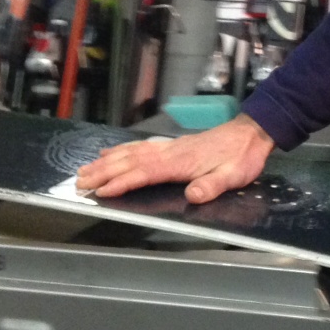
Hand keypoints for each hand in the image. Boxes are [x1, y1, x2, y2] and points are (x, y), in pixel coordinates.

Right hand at [75, 115, 274, 203]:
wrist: (251, 133)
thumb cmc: (241, 157)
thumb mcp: (232, 176)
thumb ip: (212, 186)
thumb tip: (193, 195)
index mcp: (180, 162)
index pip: (144, 173)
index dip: (122, 182)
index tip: (101, 191)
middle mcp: (169, 153)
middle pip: (130, 161)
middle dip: (103, 172)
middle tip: (79, 181)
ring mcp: (169, 148)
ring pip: (131, 153)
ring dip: (107, 161)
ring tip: (85, 169)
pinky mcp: (172, 146)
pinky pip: (140, 146)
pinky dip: (122, 149)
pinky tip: (111, 152)